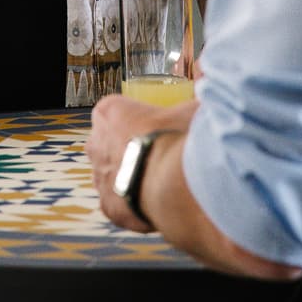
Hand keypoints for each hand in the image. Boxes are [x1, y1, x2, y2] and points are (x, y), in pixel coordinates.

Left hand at [89, 94, 196, 232]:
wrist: (175, 184)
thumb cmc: (180, 140)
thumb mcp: (192, 109)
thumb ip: (193, 102)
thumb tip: (205, 94)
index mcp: (109, 111)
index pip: (119, 111)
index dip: (143, 121)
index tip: (161, 128)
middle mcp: (96, 142)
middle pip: (112, 143)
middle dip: (133, 149)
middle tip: (163, 155)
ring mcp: (100, 176)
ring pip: (115, 175)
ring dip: (134, 177)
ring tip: (164, 182)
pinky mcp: (108, 206)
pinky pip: (122, 204)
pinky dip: (138, 204)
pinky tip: (160, 202)